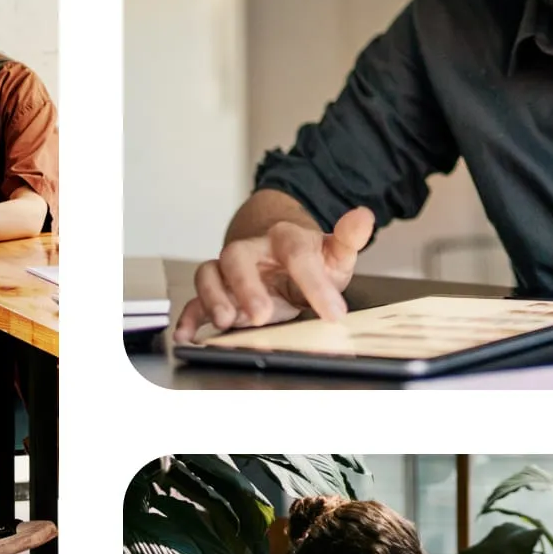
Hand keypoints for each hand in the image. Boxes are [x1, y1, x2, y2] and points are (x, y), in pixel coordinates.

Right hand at [175, 206, 374, 342]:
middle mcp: (251, 250)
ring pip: (210, 273)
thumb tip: (365, 217)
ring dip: (213, 297)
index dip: (314, 283)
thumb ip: (348, 239)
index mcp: (285, 239)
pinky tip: (187, 335)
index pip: (297, 253)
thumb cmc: (308, 258)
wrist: (277, 254)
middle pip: (238, 256)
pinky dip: (189, 317)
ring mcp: (229, 271)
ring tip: (225, 321)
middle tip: (262, 315)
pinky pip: (195, 300)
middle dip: (247, 286)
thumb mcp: (334, 252)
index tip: (334, 314)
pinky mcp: (216, 292)